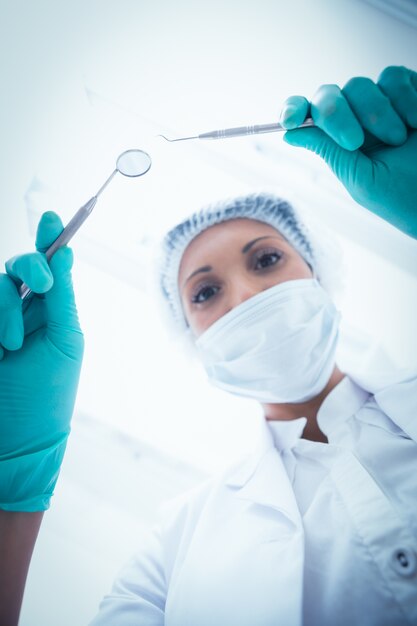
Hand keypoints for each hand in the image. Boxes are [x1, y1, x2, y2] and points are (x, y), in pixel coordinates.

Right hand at [0, 212, 83, 510]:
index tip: (55, 216)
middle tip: (40, 285)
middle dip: (28, 267)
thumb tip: (67, 253)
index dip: (50, 238)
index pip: (49, 266)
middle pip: (17, 267)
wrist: (17, 439)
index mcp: (51, 312)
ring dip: (4, 310)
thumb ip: (61, 298)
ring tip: (10, 346)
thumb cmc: (49, 394)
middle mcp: (22, 312)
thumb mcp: (64, 342)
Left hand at [280, 66, 416, 238]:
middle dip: (336, 115)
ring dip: (377, 113)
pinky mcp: (410, 93)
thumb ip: (329, 150)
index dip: (293, 110)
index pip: (307, 115)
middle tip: (355, 142)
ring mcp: (382, 104)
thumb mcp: (360, 178)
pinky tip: (416, 122)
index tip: (290, 119)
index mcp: (338, 142)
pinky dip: (405, 98)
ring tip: (398, 140)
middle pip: (329, 95)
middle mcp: (356, 119)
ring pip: (361, 85)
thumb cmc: (402, 197)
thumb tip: (290, 132)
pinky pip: (395, 78)